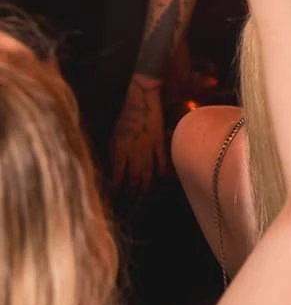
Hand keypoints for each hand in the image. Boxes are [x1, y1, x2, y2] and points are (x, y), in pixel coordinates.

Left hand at [111, 75, 166, 192]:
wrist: (142, 102)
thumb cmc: (124, 118)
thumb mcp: (113, 136)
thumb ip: (114, 153)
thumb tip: (113, 169)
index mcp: (119, 150)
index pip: (117, 175)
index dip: (116, 187)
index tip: (115, 196)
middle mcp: (133, 153)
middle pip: (133, 177)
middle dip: (131, 191)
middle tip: (131, 202)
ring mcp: (148, 149)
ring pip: (147, 171)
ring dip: (146, 184)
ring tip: (145, 194)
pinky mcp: (159, 143)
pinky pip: (161, 159)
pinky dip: (162, 169)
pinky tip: (162, 177)